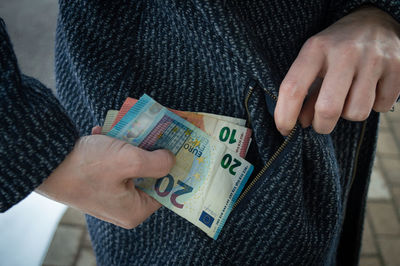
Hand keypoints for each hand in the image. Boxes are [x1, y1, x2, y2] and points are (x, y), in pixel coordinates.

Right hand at [36, 134, 174, 228]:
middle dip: (150, 153)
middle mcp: (123, 207)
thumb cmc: (87, 165)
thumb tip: (170, 158)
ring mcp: (109, 195)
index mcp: (134, 211)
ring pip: (132, 167)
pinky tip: (106, 133)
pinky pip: (115, 165)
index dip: (174, 168)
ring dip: (131, 147)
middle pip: (149, 177)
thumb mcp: (129, 160)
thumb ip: (157, 162)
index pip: (166, 190)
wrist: (45, 162)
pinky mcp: (97, 183)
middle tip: (157, 133)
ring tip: (129, 129)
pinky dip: (114, 148)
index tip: (180, 148)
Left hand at [275, 6, 399, 134]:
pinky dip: (374, 105)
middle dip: (321, 126)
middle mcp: (344, 53)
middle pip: (328, 109)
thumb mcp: (314, 62)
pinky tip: (370, 89)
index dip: (285, 115)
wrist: (374, 21)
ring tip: (349, 97)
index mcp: (316, 49)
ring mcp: (373, 59)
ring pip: (356, 113)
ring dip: (349, 113)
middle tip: (321, 123)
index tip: (284, 130)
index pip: (293, 88)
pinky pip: (381, 107)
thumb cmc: (336, 49)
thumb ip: (306, 93)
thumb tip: (302, 123)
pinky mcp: (397, 67)